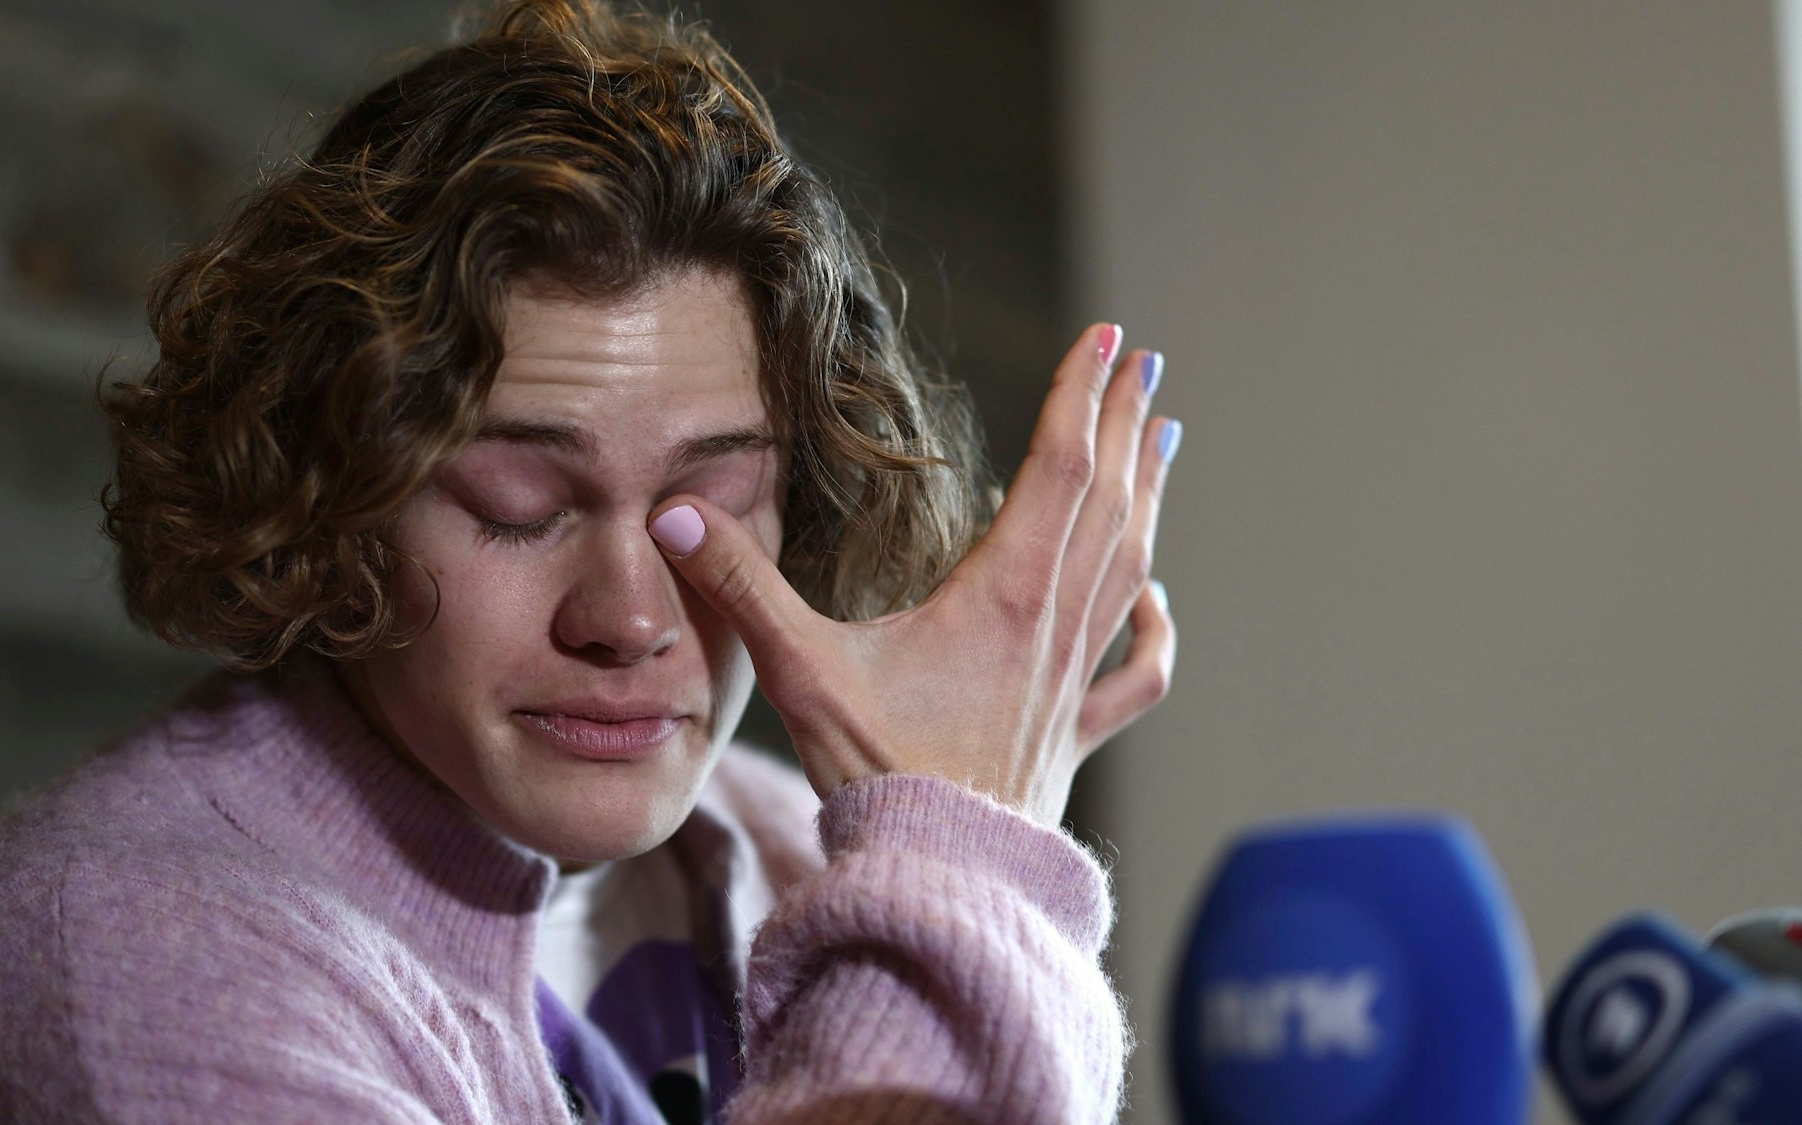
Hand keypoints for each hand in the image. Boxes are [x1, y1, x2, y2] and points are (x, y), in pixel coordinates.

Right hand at [647, 324, 1179, 825]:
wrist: (937, 880)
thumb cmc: (876, 778)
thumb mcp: (800, 671)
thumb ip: (740, 586)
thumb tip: (675, 511)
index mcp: (1000, 596)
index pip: (1057, 469)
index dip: (1079, 396)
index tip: (1107, 338)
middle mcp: (1051, 626)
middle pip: (1105, 502)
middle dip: (1122, 424)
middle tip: (1142, 363)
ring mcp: (1071, 682)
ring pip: (1129, 567)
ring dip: (1146, 496)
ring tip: (1162, 439)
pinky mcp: (1072, 735)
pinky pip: (1136, 674)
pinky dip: (1155, 629)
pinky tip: (1158, 600)